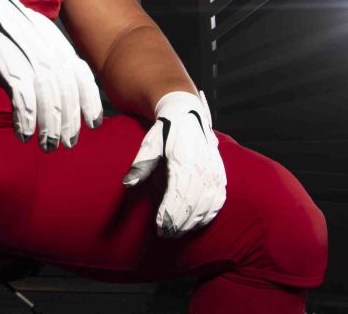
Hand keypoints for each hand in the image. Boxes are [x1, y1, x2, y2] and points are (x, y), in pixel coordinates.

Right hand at [17, 5, 103, 148]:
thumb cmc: (3, 25)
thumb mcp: (35, 36)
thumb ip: (48, 59)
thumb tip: (53, 88)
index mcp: (58, 44)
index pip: (83, 76)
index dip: (90, 102)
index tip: (93, 123)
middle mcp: (49, 53)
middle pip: (67, 94)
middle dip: (70, 122)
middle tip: (68, 143)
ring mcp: (31, 61)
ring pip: (49, 102)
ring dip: (49, 129)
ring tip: (48, 146)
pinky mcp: (10, 69)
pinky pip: (24, 102)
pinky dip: (25, 122)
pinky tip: (24, 135)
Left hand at [122, 90, 225, 236]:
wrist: (187, 113)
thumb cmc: (164, 131)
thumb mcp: (149, 144)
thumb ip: (140, 165)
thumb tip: (128, 183)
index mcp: (183, 160)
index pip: (178, 194)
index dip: (170, 213)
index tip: (159, 226)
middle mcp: (201, 166)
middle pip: (193, 203)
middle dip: (179, 223)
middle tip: (166, 234)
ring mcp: (213, 170)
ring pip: (207, 204)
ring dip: (193, 222)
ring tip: (179, 232)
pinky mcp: (219, 172)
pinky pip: (219, 198)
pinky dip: (209, 213)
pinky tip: (198, 223)